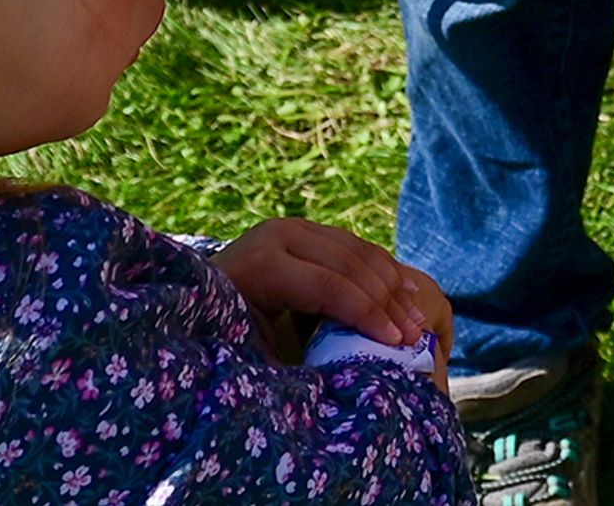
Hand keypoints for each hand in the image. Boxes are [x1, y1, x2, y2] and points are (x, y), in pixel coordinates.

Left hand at [218, 217, 453, 356]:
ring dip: (393, 285)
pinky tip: (408, 292)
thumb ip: (293, 366)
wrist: (196, 310)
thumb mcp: (251, 362)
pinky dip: (384, 270)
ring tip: (417, 320)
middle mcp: (278, 235)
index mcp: (261, 265)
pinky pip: (354, 247)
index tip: (396, 344)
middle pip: (349, 262)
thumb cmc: (222, 347)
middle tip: (414, 336)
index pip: (327, 285)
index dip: (365, 314)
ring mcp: (293, 228)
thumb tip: (343, 385)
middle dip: (387, 302)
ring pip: (358, 249)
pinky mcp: (306, 231)